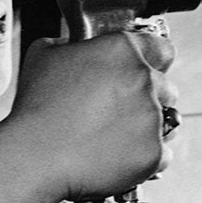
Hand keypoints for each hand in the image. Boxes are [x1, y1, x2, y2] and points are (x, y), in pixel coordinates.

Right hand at [6, 31, 176, 200]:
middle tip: (117, 111)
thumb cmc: (36, 109)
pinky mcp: (153, 152)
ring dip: (146, 128)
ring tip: (112, 137)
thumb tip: (74, 47)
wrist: (35, 158)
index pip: (162, 48)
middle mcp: (143, 79)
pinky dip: (143, 157)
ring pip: (166, 122)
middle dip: (146, 98)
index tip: (143, 71)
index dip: (152, 61)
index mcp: (122, 50)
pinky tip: (115, 156)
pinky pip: (161, 154)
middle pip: (166, 87)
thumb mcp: (43, 55)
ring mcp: (152, 117)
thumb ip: (69, 44)